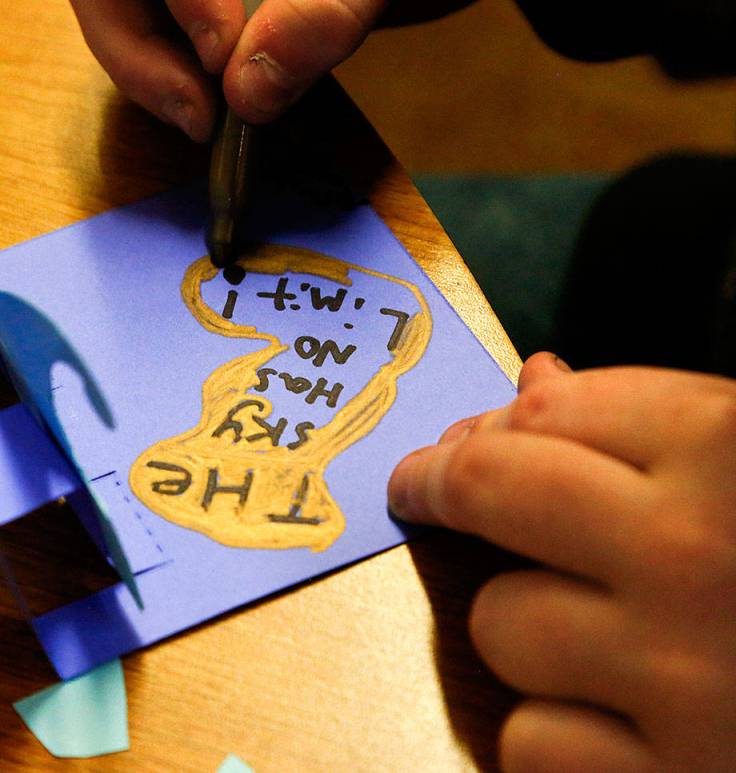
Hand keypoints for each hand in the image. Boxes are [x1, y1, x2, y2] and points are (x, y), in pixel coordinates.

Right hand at [55, 0, 534, 139]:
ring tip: (211, 120)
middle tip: (202, 116)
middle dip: (136, 47)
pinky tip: (218, 106)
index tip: (222, 48)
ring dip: (149, 74)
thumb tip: (248, 92)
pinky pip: (147, 34)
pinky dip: (172, 80)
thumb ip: (328, 1)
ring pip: (110, 2)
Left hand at [388, 353, 735, 770]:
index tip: (458, 443)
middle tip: (421, 487)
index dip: (495, 424)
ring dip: (526, 623)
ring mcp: (684, 678)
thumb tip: (532, 385)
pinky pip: (531, 744)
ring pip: (502, 624)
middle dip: (439, 485)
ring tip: (593, 629)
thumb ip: (662, 418)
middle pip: (490, 489)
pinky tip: (612, 718)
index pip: (552, 411)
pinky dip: (555, 733)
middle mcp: (700, 554)